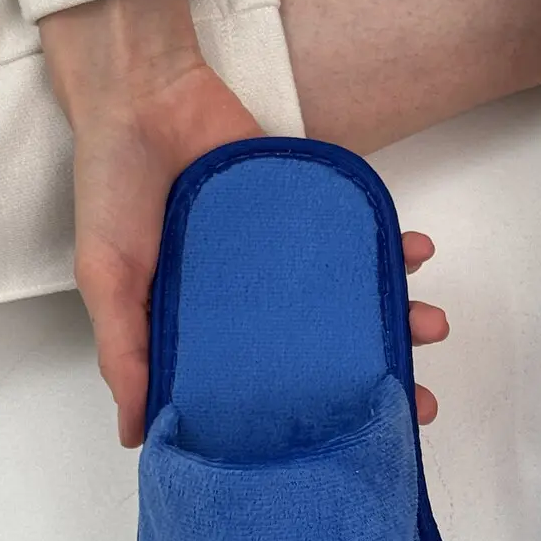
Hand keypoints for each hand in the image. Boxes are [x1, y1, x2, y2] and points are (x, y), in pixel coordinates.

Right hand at [40, 0, 446, 445]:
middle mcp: (259, 308)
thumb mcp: (108, 281)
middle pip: (329, 356)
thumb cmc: (114, 192)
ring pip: (357, 303)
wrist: (142, 94)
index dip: (311, 418)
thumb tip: (139, 439)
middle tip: (419, 403)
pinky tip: (419, 253)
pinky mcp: (313, 215)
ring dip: (402, 318)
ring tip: (433, 326)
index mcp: (213, 335)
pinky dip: (396, 248)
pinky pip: (362, 238)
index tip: (354, 447)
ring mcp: (290, 264)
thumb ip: (126, 356)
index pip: (271, 391)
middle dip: (378, 380)